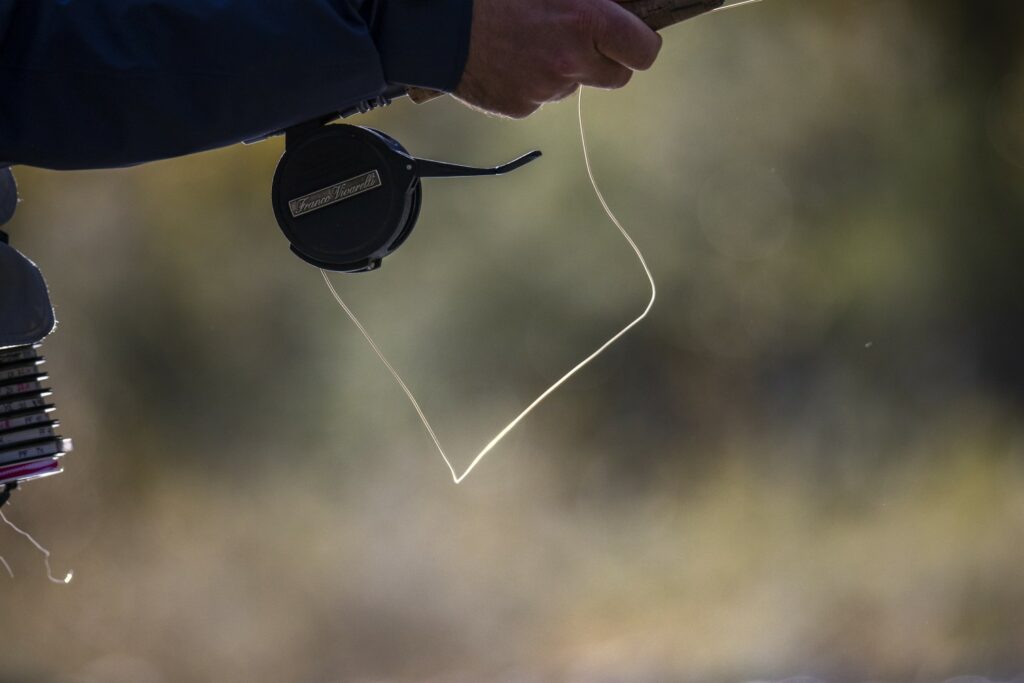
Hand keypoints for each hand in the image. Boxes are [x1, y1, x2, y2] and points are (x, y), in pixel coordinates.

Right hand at [453, 0, 662, 118]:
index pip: (643, 52)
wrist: (438, 25)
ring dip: (564, 70)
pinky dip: (530, 82)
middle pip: (617, 78)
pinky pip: (539, 98)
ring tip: (530, 42)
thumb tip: (609, 7)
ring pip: (572, 86)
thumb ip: (588, 0)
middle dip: (606, 61)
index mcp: (586, 21)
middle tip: (582, 40)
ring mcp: (545, 89)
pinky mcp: (520, 107)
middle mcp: (571, 61)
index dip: (641, 46)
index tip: (632, 40)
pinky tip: (509, 58)